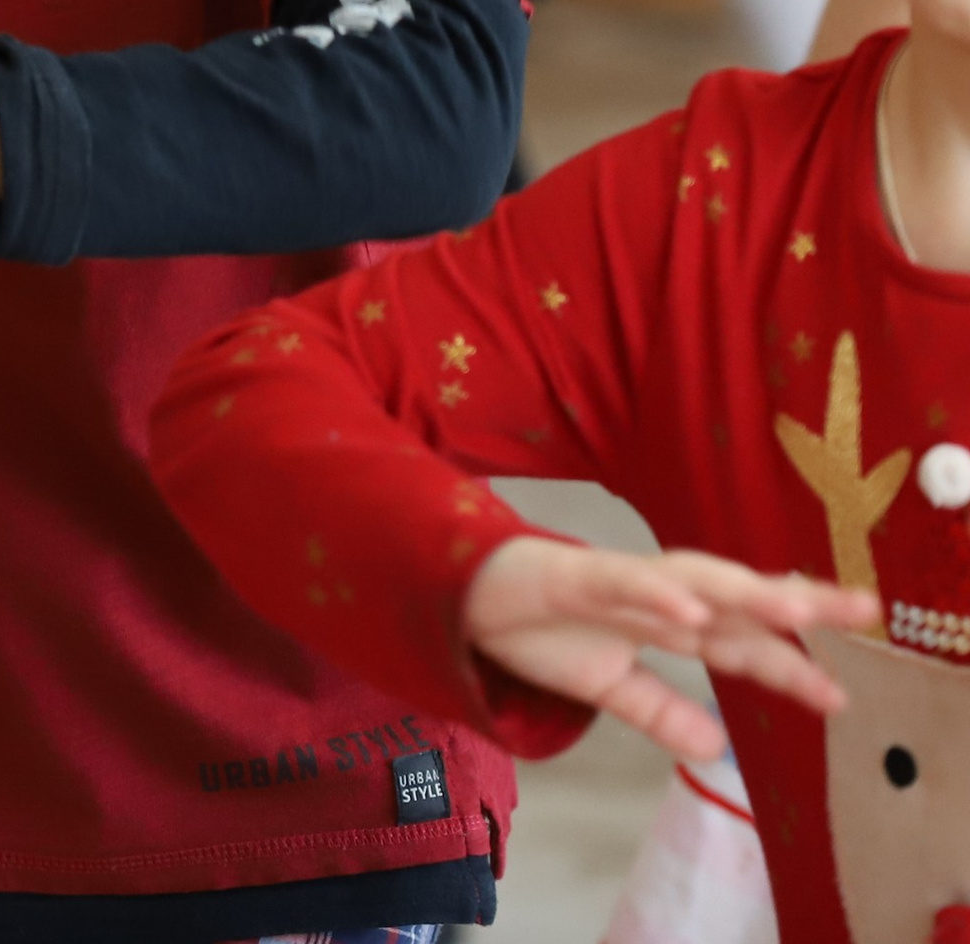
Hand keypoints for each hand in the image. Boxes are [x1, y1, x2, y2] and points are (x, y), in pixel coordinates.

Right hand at [464, 536, 875, 761]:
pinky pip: (619, 583)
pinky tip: (691, 610)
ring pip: (689, 579)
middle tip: (863, 607)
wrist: (456, 593)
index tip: (841, 698)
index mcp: (663, 623)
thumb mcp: (604, 685)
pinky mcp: (571, 574)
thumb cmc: (534, 628)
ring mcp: (616, 580)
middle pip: (734, 598)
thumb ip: (658, 710)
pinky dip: (655, 593)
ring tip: (794, 607)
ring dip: (740, 591)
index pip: (738, 643)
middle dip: (795, 602)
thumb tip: (713, 746)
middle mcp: (652, 596)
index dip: (788, 668)